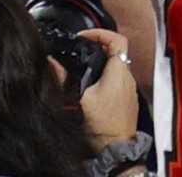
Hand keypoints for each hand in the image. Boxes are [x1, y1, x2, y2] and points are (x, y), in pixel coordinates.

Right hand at [77, 28, 137, 153]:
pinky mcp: (128, 99)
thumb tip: (50, 62)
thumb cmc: (102, 124)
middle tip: (80, 48)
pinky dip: (106, 75)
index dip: (101, 33)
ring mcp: (130, 88)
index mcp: (119, 72)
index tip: (84, 36)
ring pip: (117, 66)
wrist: (116, 149)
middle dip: (98, 47)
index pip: (118, 39)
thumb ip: (65, 78)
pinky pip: (118, 79)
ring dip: (101, 62)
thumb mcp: (80, 100)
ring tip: (82, 65)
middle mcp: (128, 77)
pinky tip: (91, 84)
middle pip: (116, 51)